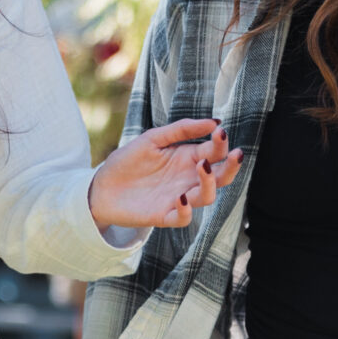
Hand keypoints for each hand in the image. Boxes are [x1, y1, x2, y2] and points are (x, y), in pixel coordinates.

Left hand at [88, 117, 242, 229]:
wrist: (102, 186)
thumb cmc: (129, 161)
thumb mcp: (153, 138)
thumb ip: (182, 129)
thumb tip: (214, 121)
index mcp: (188, 159)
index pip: (214, 153)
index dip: (221, 144)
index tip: (220, 132)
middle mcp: (188, 179)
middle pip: (221, 177)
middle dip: (231, 167)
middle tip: (235, 153)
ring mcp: (178, 198)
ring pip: (207, 197)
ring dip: (210, 183)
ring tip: (202, 166)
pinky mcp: (164, 215)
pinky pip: (183, 218)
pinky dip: (185, 210)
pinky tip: (180, 197)